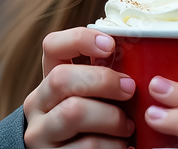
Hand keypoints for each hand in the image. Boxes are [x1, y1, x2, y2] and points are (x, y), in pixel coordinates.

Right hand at [23, 27, 135, 147]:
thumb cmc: (96, 125)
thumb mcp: (96, 97)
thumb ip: (104, 78)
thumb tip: (139, 54)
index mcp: (50, 80)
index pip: (52, 46)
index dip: (80, 39)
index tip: (110, 45)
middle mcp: (38, 104)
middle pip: (61, 78)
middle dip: (103, 80)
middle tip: (130, 89)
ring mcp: (41, 133)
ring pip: (73, 112)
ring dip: (111, 117)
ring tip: (128, 126)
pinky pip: (87, 146)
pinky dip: (113, 145)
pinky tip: (122, 146)